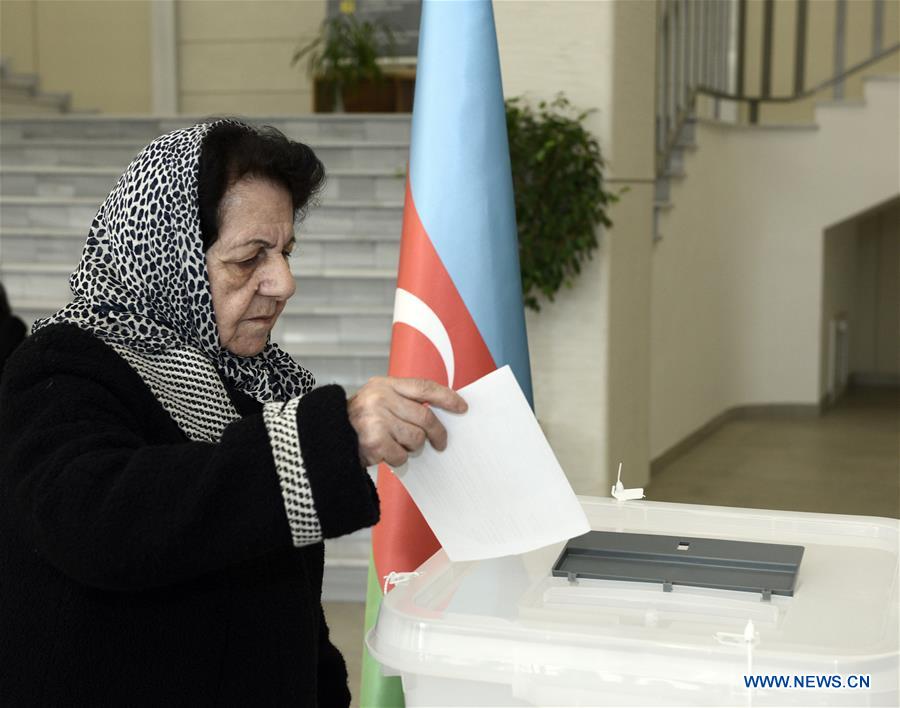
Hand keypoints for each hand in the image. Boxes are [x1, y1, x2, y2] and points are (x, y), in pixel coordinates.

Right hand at [348, 377, 467, 466]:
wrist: (326, 437)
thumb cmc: (360, 421)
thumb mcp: (379, 400)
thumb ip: (405, 401)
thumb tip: (441, 412)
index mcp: (385, 384)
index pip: (424, 387)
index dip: (447, 397)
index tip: (462, 407)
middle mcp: (380, 398)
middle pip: (425, 416)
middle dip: (437, 433)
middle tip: (441, 443)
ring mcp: (376, 419)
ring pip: (416, 438)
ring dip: (413, 448)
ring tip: (400, 446)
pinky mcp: (374, 442)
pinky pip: (401, 455)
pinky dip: (398, 459)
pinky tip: (387, 455)